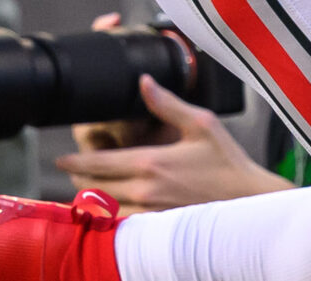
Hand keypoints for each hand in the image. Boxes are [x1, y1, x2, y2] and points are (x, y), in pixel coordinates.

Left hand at [58, 74, 289, 209]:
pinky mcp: (158, 229)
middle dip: (79, 179)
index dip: (76, 162)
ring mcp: (150, 214)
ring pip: (105, 210)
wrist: (248, 201)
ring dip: (92, 199)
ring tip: (87, 189)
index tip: (61, 159)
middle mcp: (145, 191)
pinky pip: (122, 225)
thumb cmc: (228, 162)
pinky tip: (111, 209)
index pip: (100, 163)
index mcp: (151, 163)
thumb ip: (167, 104)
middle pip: (94, 188)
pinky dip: (111, 217)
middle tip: (72, 171)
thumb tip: (144, 82)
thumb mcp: (201, 124)